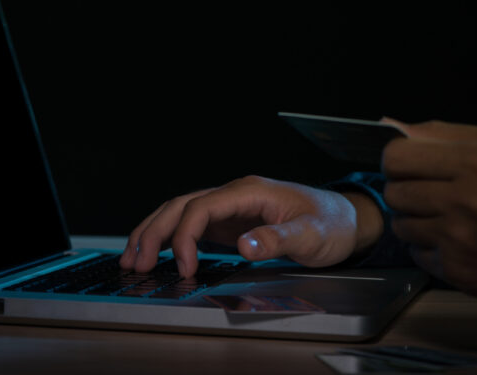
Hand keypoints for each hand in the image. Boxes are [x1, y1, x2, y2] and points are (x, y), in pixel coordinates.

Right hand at [119, 175, 382, 277]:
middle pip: (181, 205)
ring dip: (155, 232)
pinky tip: (158, 253)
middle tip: (136, 262)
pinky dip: (171, 238)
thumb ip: (278, 239)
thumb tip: (244, 245)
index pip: (202, 207)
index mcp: (249, 192)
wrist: (344, 220)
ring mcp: (230, 207)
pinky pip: (192, 225)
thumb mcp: (311, 234)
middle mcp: (234, 195)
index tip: (184, 267)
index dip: (186, 237)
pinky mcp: (230, 222)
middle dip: (154, 232)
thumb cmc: (330, 223)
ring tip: (133, 257)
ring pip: (181, 212)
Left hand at [382, 119, 476, 312]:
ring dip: (415, 220)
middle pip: (393, 191)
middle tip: (430, 193)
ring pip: (400, 224)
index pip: (396, 156)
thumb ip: (445, 134)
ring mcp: (459, 239)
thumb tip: (393, 128)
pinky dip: (429, 248)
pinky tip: (455, 242)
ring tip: (445, 218)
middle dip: (405, 190)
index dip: (397, 160)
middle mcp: (465, 200)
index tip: (409, 166)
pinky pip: (415, 253)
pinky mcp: (456, 270)